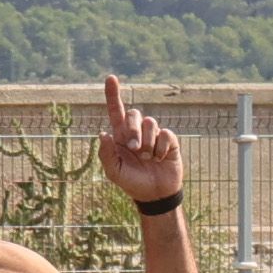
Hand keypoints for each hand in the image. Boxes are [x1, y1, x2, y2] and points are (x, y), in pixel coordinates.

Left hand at [95, 73, 187, 206]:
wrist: (155, 195)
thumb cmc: (132, 183)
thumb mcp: (114, 172)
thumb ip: (106, 154)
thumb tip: (103, 133)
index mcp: (120, 136)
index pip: (115, 111)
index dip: (112, 94)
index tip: (110, 77)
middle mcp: (137, 131)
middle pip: (133, 113)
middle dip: (133, 129)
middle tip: (134, 148)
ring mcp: (153, 135)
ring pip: (150, 122)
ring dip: (148, 142)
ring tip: (148, 157)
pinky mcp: (169, 140)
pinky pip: (165, 133)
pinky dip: (161, 148)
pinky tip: (160, 159)